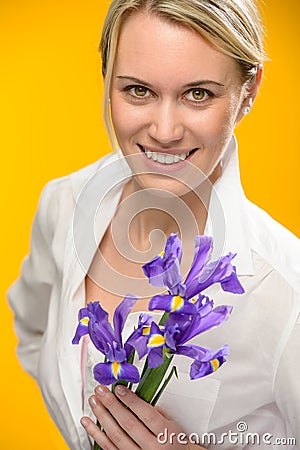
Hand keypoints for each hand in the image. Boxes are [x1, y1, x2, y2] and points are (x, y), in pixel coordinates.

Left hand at [81, 384, 204, 448]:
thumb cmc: (172, 439)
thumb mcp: (171, 422)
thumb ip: (154, 410)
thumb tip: (131, 396)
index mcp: (165, 433)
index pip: (146, 414)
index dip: (131, 400)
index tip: (119, 388)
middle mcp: (152, 447)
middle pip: (128, 423)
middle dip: (112, 404)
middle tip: (101, 390)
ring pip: (116, 435)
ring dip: (102, 416)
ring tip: (94, 401)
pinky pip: (108, 448)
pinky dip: (95, 434)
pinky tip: (88, 423)